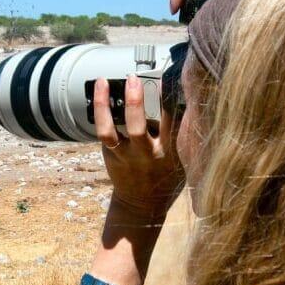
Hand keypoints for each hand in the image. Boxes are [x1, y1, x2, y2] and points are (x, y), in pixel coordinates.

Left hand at [94, 76, 184, 225]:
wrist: (142, 205)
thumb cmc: (167, 177)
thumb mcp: (182, 159)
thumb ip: (181, 135)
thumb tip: (184, 100)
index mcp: (169, 153)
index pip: (172, 123)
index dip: (171, 100)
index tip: (171, 79)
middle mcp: (146, 154)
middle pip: (138, 127)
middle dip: (135, 102)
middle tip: (134, 79)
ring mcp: (125, 155)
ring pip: (112, 130)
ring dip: (105, 105)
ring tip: (104, 81)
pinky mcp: (111, 154)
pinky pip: (103, 131)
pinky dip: (101, 110)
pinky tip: (100, 90)